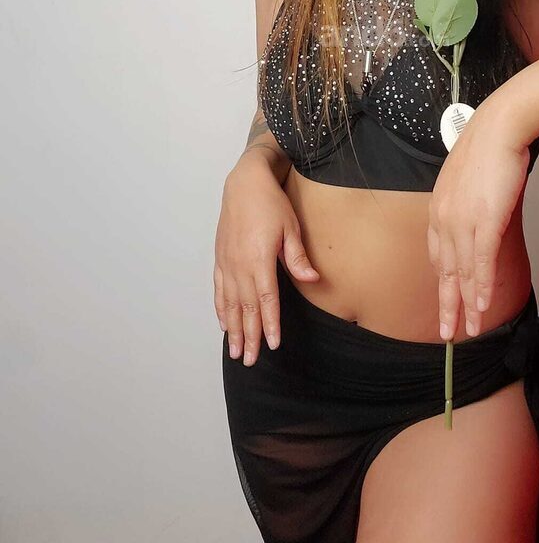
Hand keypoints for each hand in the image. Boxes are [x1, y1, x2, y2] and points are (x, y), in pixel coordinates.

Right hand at [214, 164, 318, 365]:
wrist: (245, 184)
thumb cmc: (270, 203)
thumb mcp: (290, 227)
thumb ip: (298, 258)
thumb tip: (312, 280)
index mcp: (259, 259)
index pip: (266, 299)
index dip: (270, 323)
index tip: (272, 344)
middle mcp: (240, 264)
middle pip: (245, 308)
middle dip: (250, 336)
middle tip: (251, 360)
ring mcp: (227, 263)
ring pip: (229, 303)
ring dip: (233, 329)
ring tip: (236, 351)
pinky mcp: (221, 258)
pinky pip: (219, 290)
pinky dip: (221, 309)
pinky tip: (224, 324)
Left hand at [426, 97, 529, 340]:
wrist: (498, 129)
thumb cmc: (488, 149)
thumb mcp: (467, 180)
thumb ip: (466, 204)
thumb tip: (477, 218)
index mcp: (438, 209)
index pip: (438, 255)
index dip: (443, 282)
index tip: (446, 301)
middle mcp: (444, 219)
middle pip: (445, 271)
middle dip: (447, 305)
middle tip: (448, 333)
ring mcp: (462, 222)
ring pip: (462, 273)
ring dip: (467, 305)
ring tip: (471, 330)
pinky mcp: (484, 221)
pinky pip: (481, 262)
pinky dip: (482, 286)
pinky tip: (482, 306)